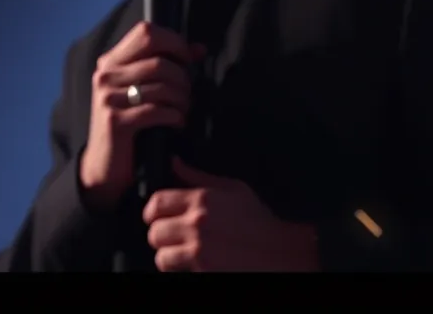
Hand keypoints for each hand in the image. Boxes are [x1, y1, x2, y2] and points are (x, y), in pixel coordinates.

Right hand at [77, 21, 203, 209]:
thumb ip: (167, 64)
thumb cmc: (130, 123)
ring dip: (183, 100)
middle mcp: (105, 76)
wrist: (104, 167)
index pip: (146, 32)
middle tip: (187, 94)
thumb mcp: (143, 89)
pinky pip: (158, 111)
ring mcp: (107, 99)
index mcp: (110, 62)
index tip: (187, 60)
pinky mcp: (115, 122)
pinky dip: (175, 116)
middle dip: (183, 78)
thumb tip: (199, 49)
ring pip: (162, 86)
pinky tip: (178, 123)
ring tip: (184, 110)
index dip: (174, 42)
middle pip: (160, 62)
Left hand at [142, 157, 321, 271]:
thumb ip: (197, 176)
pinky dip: (179, 268)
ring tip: (185, 251)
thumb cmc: (258, 221)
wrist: (278, 251)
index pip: (156, 202)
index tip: (158, 216)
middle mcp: (198, 222)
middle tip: (175, 236)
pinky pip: (173, 270)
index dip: (153, 211)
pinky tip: (193, 262)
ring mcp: (199, 247)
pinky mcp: (202, 268)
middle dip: (163, 235)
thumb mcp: (233, 189)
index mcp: (203, 199)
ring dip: (170, 254)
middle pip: (154, 231)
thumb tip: (174, 162)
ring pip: (161, 254)